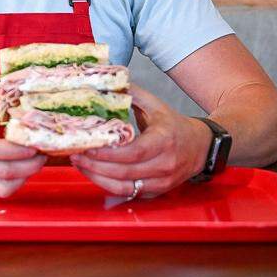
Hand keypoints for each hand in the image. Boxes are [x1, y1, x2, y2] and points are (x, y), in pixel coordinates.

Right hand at [0, 74, 46, 197]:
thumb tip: (10, 78)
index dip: (20, 150)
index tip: (36, 142)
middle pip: (5, 171)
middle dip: (31, 165)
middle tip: (43, 153)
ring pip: (2, 188)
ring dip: (24, 178)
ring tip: (33, 164)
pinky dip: (11, 185)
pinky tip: (18, 171)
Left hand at [69, 85, 210, 197]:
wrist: (200, 147)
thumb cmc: (174, 125)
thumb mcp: (155, 105)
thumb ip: (132, 93)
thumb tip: (106, 82)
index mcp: (164, 141)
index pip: (134, 152)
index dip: (109, 153)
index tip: (87, 147)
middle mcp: (164, 165)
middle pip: (125, 172)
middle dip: (96, 166)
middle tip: (75, 156)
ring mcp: (161, 182)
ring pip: (125, 187)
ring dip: (98, 178)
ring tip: (80, 165)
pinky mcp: (156, 192)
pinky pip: (129, 194)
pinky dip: (108, 186)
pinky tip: (94, 174)